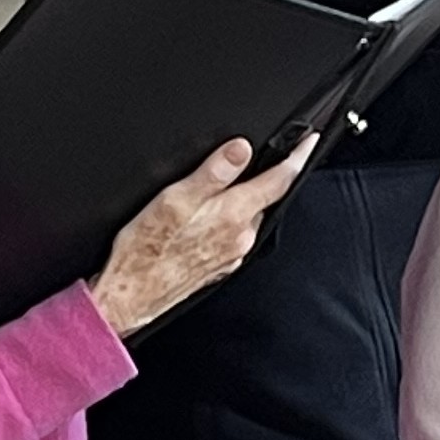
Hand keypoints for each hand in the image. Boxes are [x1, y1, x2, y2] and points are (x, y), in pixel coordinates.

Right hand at [87, 134, 316, 337]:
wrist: (130, 296)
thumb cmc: (145, 251)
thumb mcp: (175, 199)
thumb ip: (213, 172)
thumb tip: (240, 149)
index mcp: (233, 216)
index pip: (280, 180)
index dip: (298, 157)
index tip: (309, 143)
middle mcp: (240, 238)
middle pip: (266, 198)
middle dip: (265, 178)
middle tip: (257, 159)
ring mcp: (232, 255)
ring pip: (248, 218)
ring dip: (244, 201)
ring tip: (222, 189)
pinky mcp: (220, 267)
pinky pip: (234, 236)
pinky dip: (228, 221)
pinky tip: (205, 220)